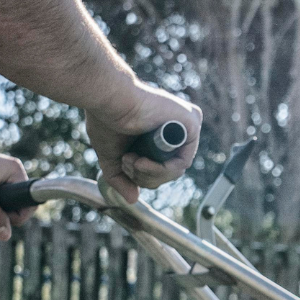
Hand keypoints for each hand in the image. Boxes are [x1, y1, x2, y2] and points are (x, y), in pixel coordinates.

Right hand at [85, 81, 201, 203]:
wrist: (108, 100)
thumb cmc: (107, 119)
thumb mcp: (112, 156)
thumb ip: (122, 177)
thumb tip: (133, 199)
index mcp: (162, 135)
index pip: (162, 168)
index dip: (143, 175)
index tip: (124, 164)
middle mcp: (178, 129)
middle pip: (169, 173)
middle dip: (144, 176)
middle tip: (127, 161)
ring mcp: (187, 126)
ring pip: (175, 171)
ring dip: (149, 174)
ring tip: (131, 160)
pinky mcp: (192, 124)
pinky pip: (181, 164)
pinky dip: (160, 169)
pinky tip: (142, 161)